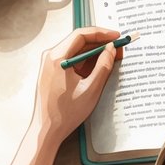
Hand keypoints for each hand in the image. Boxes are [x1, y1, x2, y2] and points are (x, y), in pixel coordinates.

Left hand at [31, 28, 122, 142]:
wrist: (46, 131)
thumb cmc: (65, 113)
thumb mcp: (91, 89)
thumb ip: (103, 66)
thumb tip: (111, 49)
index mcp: (57, 58)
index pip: (81, 35)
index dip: (102, 33)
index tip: (116, 36)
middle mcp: (51, 57)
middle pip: (79, 42)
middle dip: (100, 43)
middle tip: (118, 48)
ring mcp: (50, 65)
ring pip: (77, 51)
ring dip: (95, 53)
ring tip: (113, 57)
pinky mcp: (53, 73)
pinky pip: (72, 61)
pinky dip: (87, 62)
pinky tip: (100, 67)